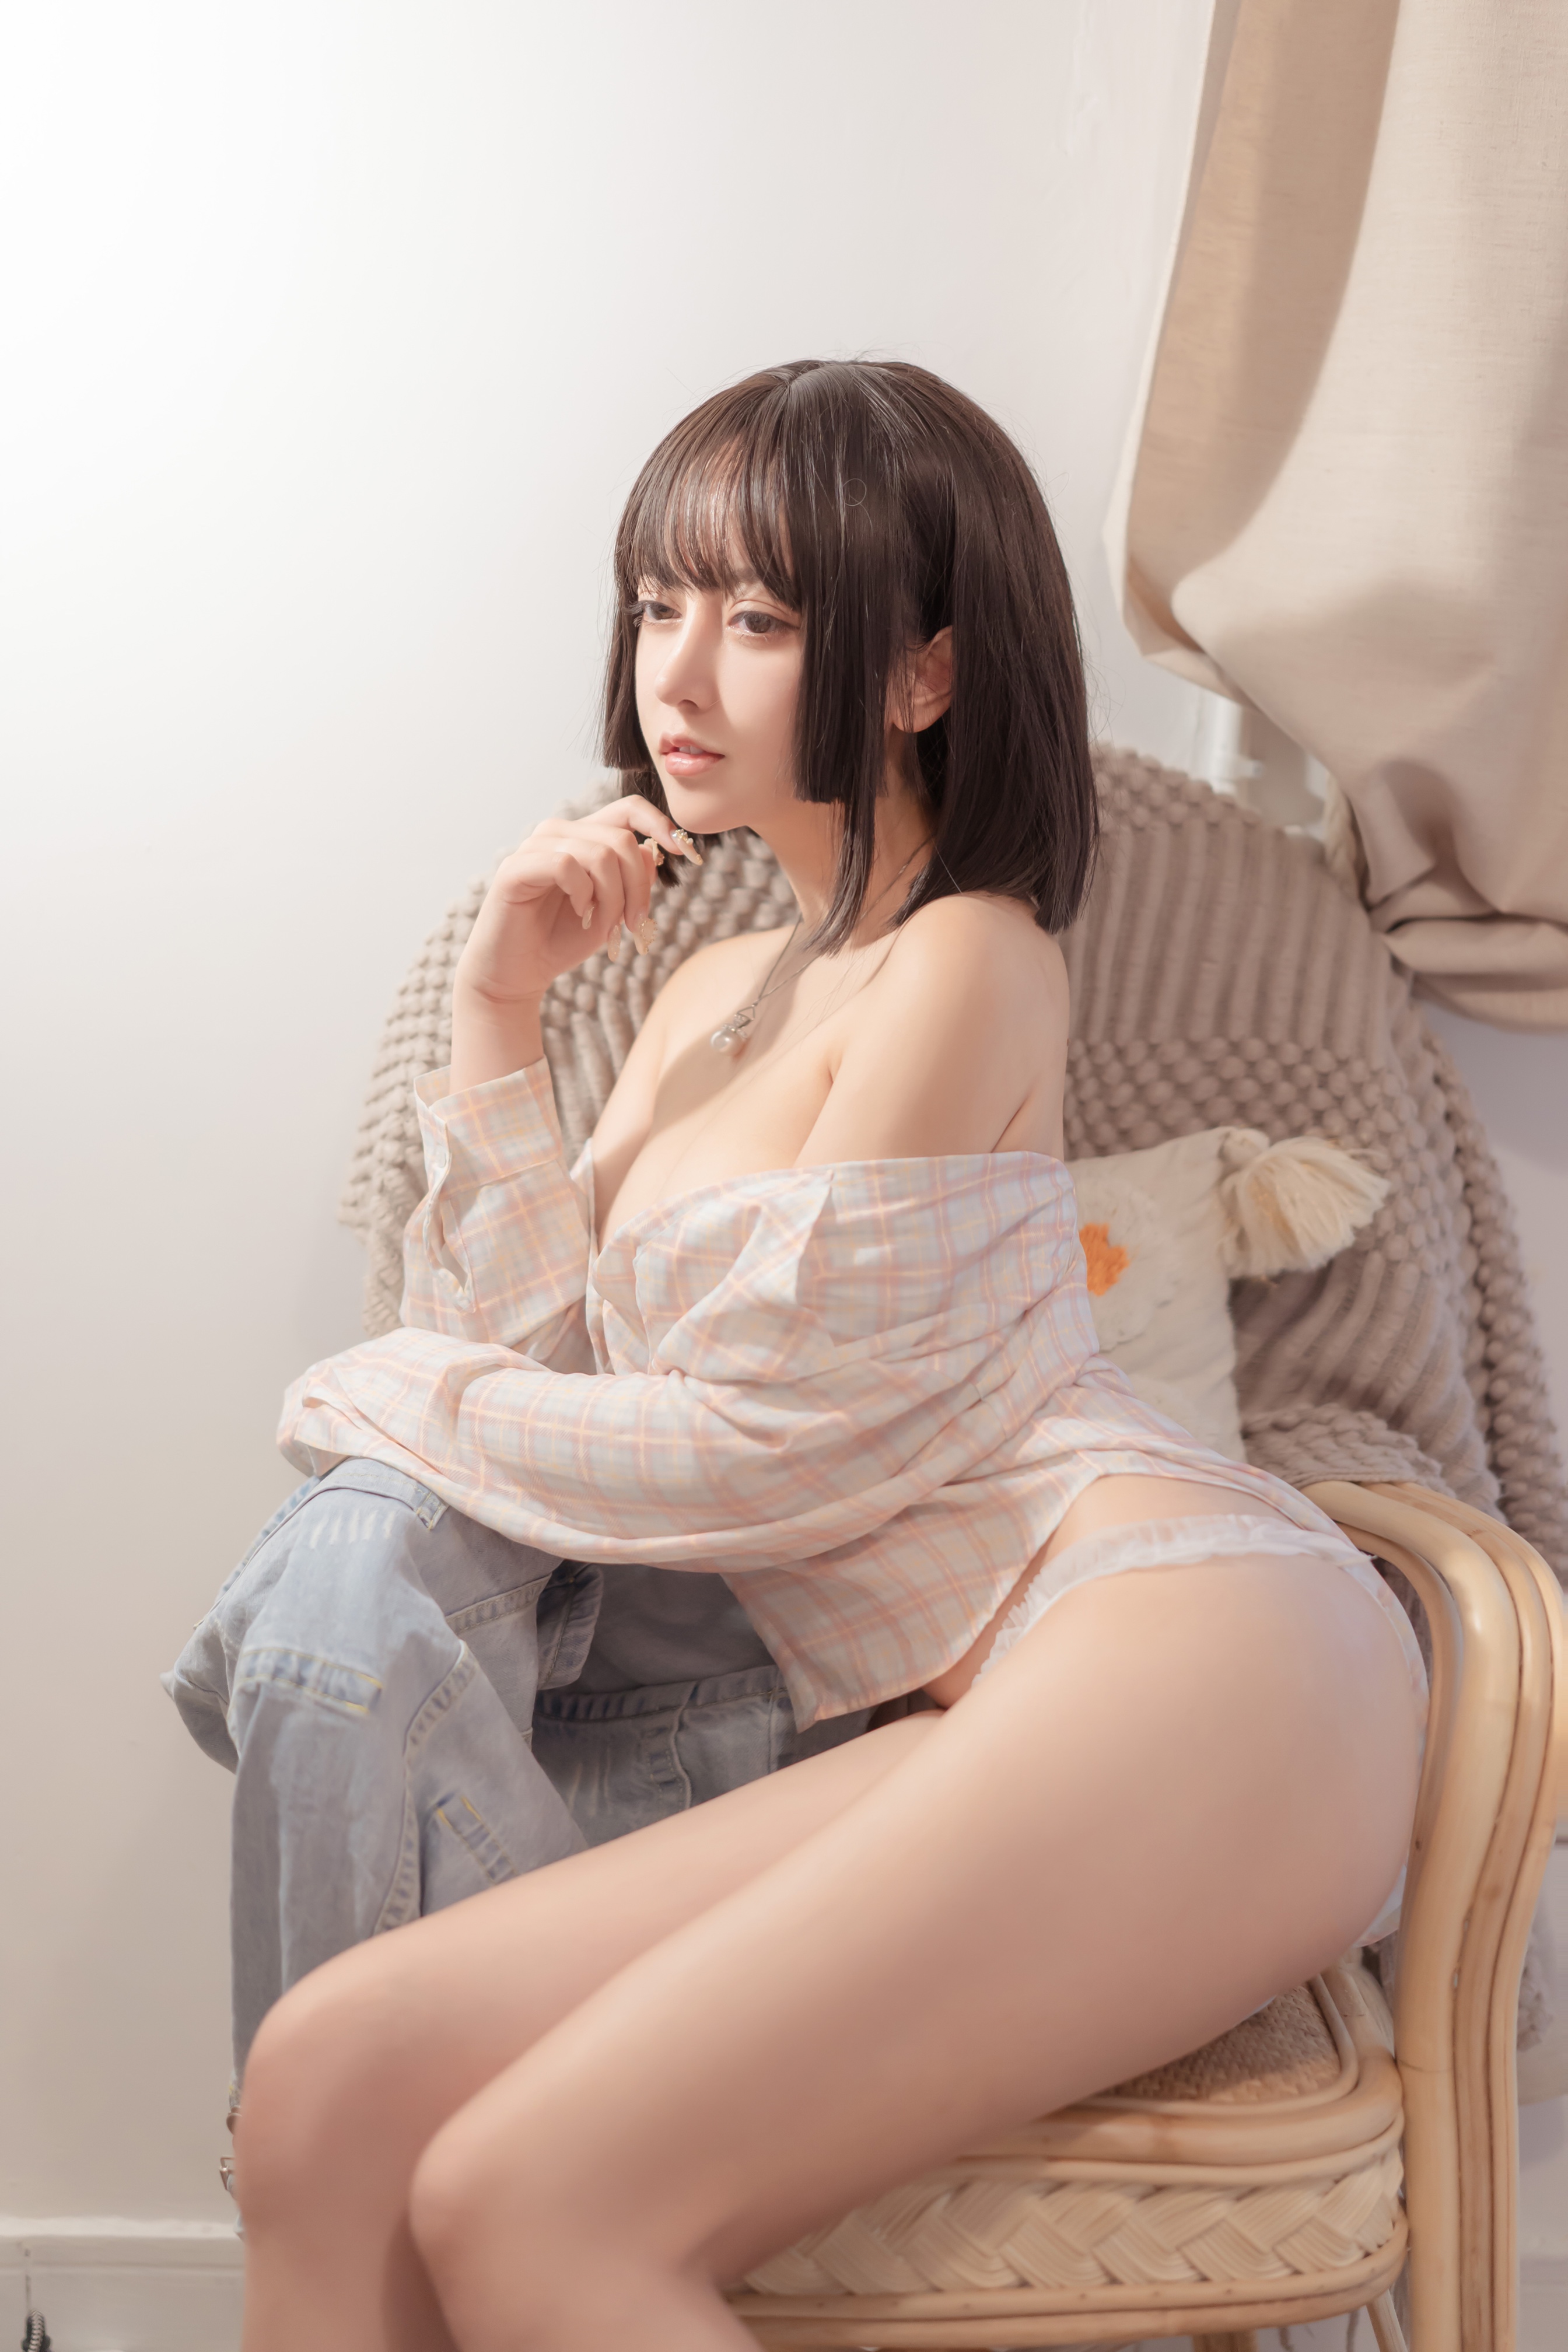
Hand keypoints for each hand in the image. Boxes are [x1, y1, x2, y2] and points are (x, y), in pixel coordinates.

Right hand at [449, 796, 700, 1090]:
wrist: (517, 974)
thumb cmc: (561, 941)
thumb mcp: (611, 911)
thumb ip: (632, 879)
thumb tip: (654, 852)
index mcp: (583, 838)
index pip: (628, 809)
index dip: (659, 823)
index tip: (682, 852)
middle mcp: (558, 834)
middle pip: (621, 839)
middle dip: (638, 887)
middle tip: (634, 923)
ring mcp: (534, 847)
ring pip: (598, 853)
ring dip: (612, 898)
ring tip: (603, 926)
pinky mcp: (516, 868)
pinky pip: (566, 865)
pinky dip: (583, 895)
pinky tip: (579, 914)